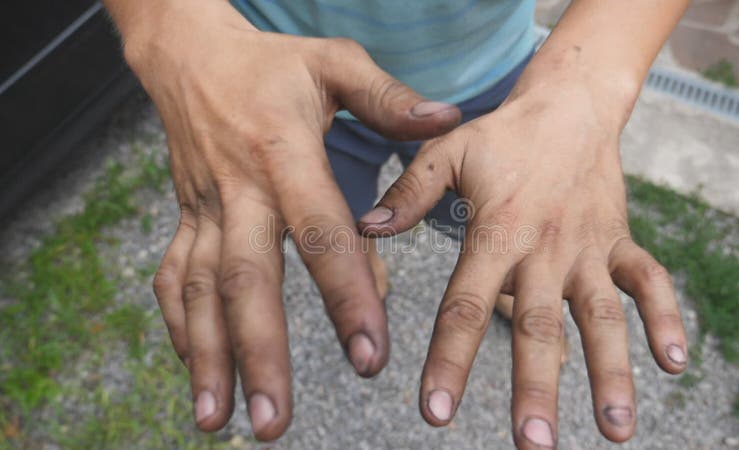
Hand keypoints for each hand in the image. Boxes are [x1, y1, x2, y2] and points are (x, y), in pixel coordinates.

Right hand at [122, 1, 460, 439]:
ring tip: (214, 421)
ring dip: (208, 358)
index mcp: (284, 154)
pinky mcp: (185, 219)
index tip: (369, 358)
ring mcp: (205, 209)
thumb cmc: (273, 64)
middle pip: (247, 280)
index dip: (347, 295)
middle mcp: (240, 190)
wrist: (191, 56)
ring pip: (200, 291)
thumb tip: (450, 118)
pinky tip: (195, 372)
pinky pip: (173, 278)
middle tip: (275, 422)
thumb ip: (389, 98)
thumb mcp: (335, 64)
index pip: (320, 234)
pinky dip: (180, 328)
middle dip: (261, 355)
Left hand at [358, 76, 687, 446]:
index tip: (435, 413)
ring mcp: (588, 248)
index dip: (450, 360)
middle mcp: (544, 247)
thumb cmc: (501, 137)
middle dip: (536, 388)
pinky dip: (665, 318)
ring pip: (601, 316)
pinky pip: (648, 281)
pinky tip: (676, 364)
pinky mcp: (619, 242)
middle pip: (539, 325)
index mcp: (497, 230)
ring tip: (616, 431)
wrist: (569, 107)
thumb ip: (408, 193)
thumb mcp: (448, 152)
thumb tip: (365, 227)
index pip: (466, 304)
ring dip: (611, 372)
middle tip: (532, 445)